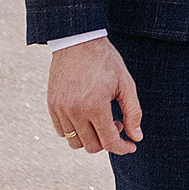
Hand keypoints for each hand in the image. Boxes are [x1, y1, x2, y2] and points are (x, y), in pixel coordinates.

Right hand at [47, 37, 142, 156]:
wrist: (77, 41)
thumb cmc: (105, 60)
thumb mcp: (125, 83)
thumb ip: (133, 112)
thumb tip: (136, 137)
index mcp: (95, 106)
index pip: (109, 142)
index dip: (123, 148)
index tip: (131, 146)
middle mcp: (75, 111)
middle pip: (92, 146)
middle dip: (108, 141)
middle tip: (117, 122)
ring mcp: (61, 109)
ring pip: (75, 142)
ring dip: (91, 138)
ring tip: (100, 120)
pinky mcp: (52, 105)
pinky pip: (62, 132)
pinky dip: (75, 131)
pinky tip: (86, 117)